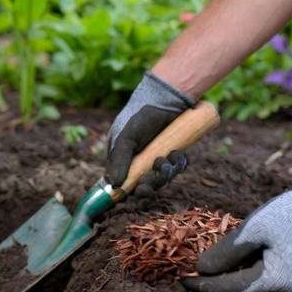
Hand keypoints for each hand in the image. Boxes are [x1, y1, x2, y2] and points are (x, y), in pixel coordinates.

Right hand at [105, 71, 194, 193]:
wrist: (166, 98)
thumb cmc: (139, 116)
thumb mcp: (126, 137)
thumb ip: (119, 161)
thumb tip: (113, 186)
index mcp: (122, 156)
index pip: (122, 181)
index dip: (128, 191)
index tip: (135, 193)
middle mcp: (138, 159)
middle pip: (143, 184)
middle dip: (149, 185)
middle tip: (151, 182)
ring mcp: (156, 156)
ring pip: (161, 177)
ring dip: (165, 173)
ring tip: (167, 159)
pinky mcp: (173, 153)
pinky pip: (176, 167)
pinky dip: (178, 164)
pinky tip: (178, 154)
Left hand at [183, 173, 291, 291]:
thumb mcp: (253, 229)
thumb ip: (225, 252)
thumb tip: (201, 269)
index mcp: (277, 282)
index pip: (231, 289)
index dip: (204, 284)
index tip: (181, 279)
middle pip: (242, 291)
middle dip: (215, 282)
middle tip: (188, 273)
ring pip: (253, 287)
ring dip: (230, 277)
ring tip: (206, 266)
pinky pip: (265, 280)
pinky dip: (246, 272)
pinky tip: (231, 261)